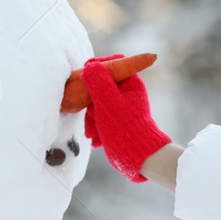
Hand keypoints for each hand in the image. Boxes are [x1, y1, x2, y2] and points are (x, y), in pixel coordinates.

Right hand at [81, 55, 171, 182]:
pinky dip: (96, 127)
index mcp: (131, 82)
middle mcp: (128, 92)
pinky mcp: (117, 120)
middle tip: (90, 112)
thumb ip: (98, 82)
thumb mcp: (107, 102)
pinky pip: (100, 117)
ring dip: (92, 118)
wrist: (136, 156)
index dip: (97, 67)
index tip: (84, 75)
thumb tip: (90, 67)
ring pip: (97, 103)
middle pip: (100, 86)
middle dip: (91, 102)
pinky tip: (97, 140)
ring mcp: (122, 107)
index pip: (113, 63)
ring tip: (93, 133)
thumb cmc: (124, 127)